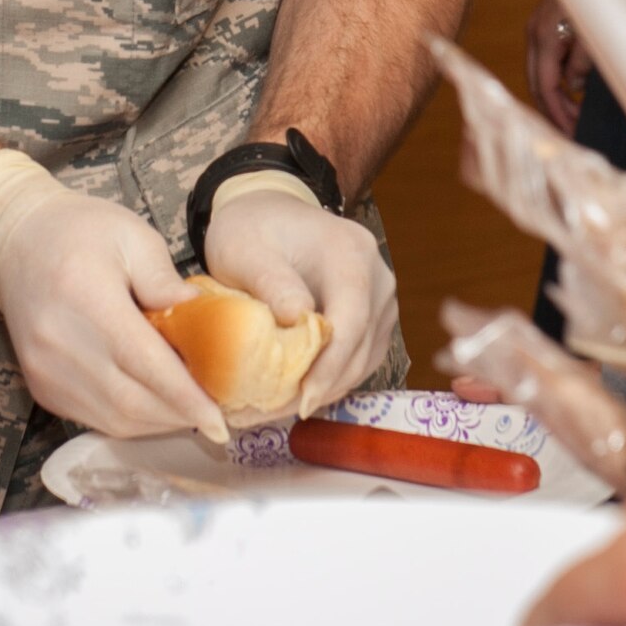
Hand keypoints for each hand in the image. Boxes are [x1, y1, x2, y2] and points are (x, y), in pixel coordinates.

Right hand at [0, 152, 228, 441]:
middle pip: (129, 400)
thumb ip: (165, 278)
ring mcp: (45, 370)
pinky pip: (94, 418)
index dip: (183, 395)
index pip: (142, 361)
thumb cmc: (79, 231)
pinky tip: (155, 405)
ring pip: (113, 418)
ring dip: (157, 423)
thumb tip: (199, 314)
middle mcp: (59, 342)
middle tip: (216, 413)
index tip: (218, 418)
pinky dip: (130, 420)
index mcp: (86, 297)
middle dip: (178, 415)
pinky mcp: (40, 386)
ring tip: (191, 409)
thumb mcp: (131, 235)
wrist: (15, 242)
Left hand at [203, 182, 397, 414]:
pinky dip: (330, 379)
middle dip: (320, 388)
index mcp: (351, 254)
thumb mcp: (245, 249)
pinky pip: (359, 358)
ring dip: (325, 390)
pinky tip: (295, 392)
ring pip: (363, 360)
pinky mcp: (373, 317)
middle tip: (271, 414)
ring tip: (276, 409)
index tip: (299, 400)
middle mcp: (378, 277)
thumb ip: (270, 281)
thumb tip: (299, 320)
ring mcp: (381, 299)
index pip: (351, 322)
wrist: (269, 210)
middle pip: (361, 348)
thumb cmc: (253, 228)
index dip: (328, 367)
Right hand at [526, 0, 590, 134]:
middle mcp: (534, 33)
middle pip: (535, 83)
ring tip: (573, 115)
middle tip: (571, 131)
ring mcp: (536, 28)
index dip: (556, 113)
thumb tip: (573, 87)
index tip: (570, 132)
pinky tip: (570, 91)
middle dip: (552, 110)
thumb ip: (582, 63)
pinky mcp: (543, 25)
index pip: (545, 86)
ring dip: (553, 95)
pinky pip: (544, 60)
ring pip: (537, 72)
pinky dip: (554, 79)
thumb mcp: (595, 34)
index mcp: (545, 37)